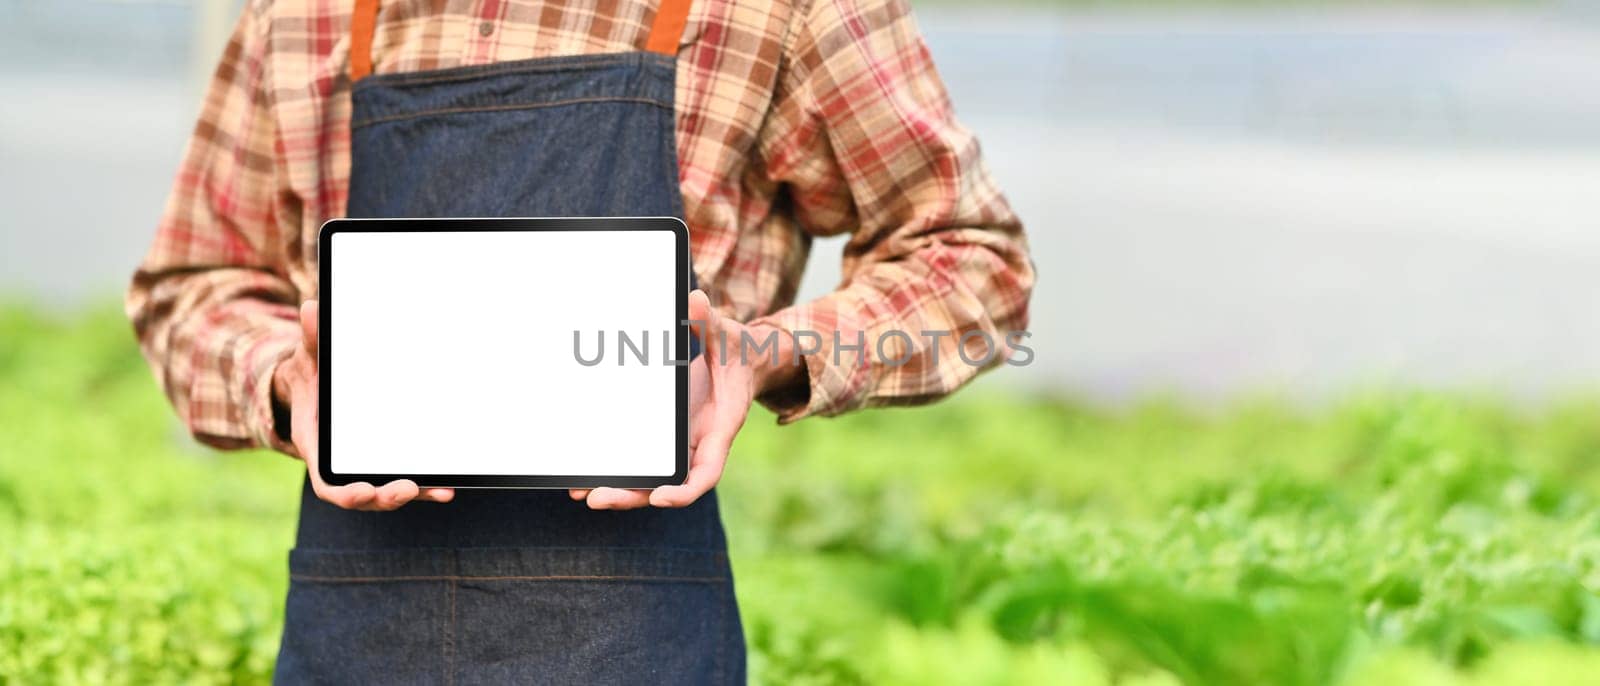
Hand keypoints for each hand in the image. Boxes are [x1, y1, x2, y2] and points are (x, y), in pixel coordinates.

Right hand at [272, 301, 454, 509]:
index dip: (345, 491)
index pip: (328, 482)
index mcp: (318, 447)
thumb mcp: (311, 355)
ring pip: (390, 490)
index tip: (362, 492)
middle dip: (386, 496)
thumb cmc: (314, 373)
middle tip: (408, 488)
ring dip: (416, 493)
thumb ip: (313, 339)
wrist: (318, 384)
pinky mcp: (386, 460)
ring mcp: (365, 464)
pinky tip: (448, 484)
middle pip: (364, 493)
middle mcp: (342, 463)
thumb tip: (312, 310)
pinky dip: (426, 484)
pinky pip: (407, 477)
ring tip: (441, 490)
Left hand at [569, 290, 772, 509]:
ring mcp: (683, 446)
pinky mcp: (668, 440)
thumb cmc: (735, 353)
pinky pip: (644, 463)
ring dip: (620, 490)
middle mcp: (701, 445)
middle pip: (669, 485)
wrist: (741, 363)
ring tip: (581, 491)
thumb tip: (695, 300)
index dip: (684, 490)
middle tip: (596, 497)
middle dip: (634, 495)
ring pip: (653, 480)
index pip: (707, 472)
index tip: (659, 497)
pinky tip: (587, 475)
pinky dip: (619, 471)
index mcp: (721, 428)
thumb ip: (710, 323)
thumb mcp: (727, 335)